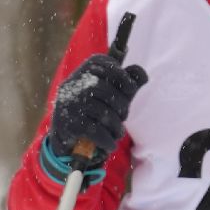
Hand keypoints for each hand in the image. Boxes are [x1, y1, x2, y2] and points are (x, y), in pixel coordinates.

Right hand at [46, 53, 148, 169]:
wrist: (67, 135)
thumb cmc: (96, 109)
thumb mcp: (114, 93)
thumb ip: (129, 82)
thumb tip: (144, 76)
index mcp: (83, 72)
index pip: (103, 64)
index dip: (121, 75)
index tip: (130, 88)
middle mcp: (72, 84)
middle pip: (105, 90)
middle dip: (122, 106)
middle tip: (123, 117)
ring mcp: (67, 103)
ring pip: (101, 112)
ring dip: (116, 126)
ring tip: (118, 133)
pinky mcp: (66, 122)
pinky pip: (93, 130)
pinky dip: (106, 139)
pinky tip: (111, 145)